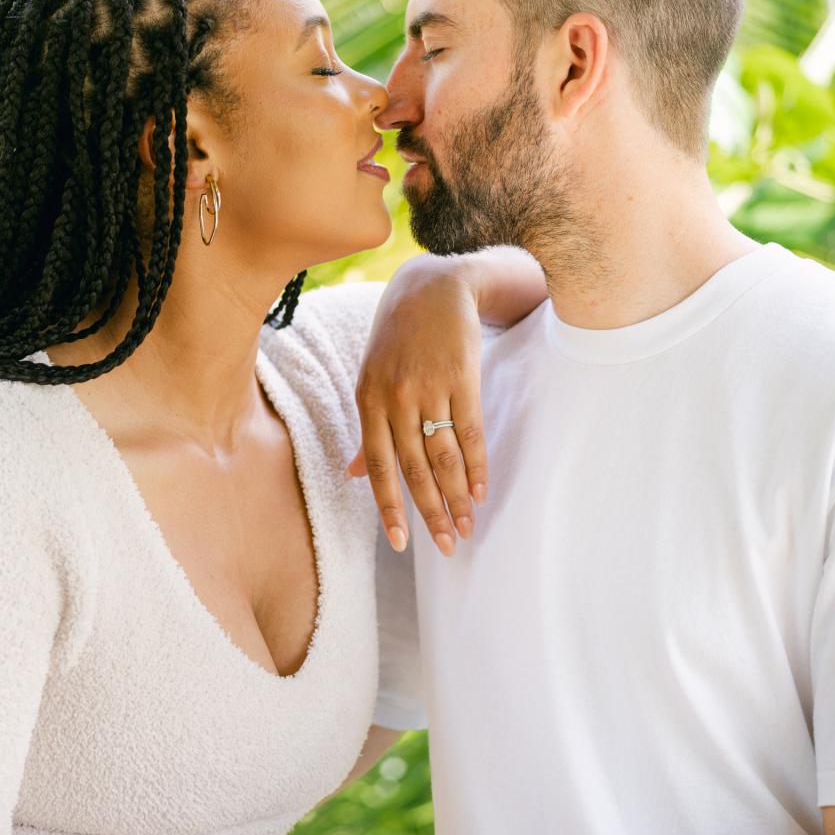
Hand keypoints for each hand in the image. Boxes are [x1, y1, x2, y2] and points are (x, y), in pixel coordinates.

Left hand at [347, 257, 487, 556]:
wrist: (432, 287)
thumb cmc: (398, 337)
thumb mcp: (371, 377)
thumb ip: (368, 429)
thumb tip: (354, 475)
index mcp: (368, 401)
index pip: (379, 467)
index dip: (391, 508)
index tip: (401, 544)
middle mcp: (396, 398)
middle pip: (414, 469)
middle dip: (431, 513)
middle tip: (448, 547)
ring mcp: (430, 388)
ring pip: (444, 455)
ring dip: (457, 497)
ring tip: (467, 527)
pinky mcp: (462, 377)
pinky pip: (470, 430)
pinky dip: (476, 464)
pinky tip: (480, 491)